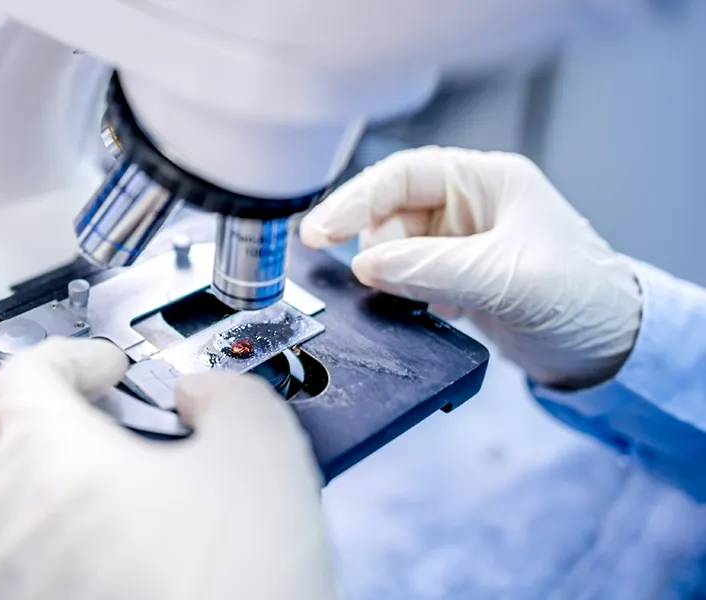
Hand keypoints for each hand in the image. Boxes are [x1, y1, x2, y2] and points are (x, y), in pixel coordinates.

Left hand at [0, 337, 337, 599]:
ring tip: (35, 467)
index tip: (105, 368)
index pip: (22, 372)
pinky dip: (2, 535)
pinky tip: (60, 538)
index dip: (69, 354)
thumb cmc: (236, 580)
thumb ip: (227, 395)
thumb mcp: (262, 452)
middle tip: (15, 398)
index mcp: (51, 456)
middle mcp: (2, 516)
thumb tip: (199, 396)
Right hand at [300, 146, 640, 389]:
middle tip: (366, 277)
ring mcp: (457, 242)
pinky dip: (401, 294)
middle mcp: (467, 205)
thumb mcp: (506, 277)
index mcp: (485, 180)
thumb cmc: (582, 297)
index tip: (320, 231)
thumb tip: (365, 265)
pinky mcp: (451, 278)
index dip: (355, 199)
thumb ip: (431, 268)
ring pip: (390, 249)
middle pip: (387, 213)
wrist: (606, 351)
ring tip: (423, 300)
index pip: (401, 176)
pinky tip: (427, 310)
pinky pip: (403, 278)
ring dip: (390, 276)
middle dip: (374, 246)